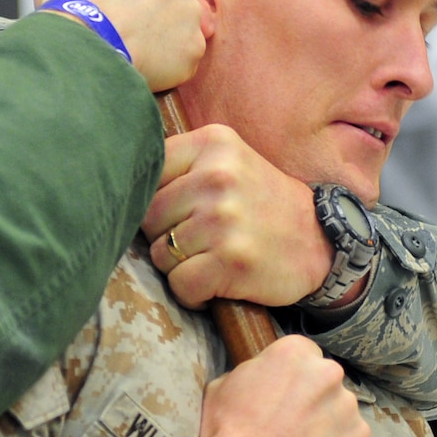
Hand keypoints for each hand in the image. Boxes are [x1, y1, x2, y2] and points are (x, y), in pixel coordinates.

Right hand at [32, 0, 202, 91]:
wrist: (80, 46)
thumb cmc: (67, 0)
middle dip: (151, 3)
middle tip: (124, 21)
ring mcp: (191, 12)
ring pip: (179, 23)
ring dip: (160, 33)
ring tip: (129, 46)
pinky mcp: (193, 48)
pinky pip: (182, 56)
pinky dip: (165, 63)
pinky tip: (140, 64)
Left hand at [144, 125, 332, 308]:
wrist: (321, 241)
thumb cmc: (262, 204)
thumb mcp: (228, 161)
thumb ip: (179, 165)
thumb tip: (114, 182)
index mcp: (213, 144)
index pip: (146, 172)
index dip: (155, 201)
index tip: (180, 210)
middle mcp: (218, 176)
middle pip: (148, 217)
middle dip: (166, 236)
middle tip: (201, 239)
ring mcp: (224, 219)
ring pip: (161, 254)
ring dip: (180, 266)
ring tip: (212, 258)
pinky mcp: (232, 261)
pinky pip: (180, 285)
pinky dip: (194, 293)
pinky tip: (216, 282)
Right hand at [198, 334, 368, 436]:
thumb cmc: (227, 431)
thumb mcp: (224, 385)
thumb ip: (253, 372)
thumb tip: (261, 377)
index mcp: (294, 352)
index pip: (304, 356)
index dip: (292, 378)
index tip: (283, 396)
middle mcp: (327, 372)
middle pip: (325, 380)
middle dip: (312, 397)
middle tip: (292, 422)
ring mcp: (346, 406)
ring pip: (341, 409)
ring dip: (327, 422)